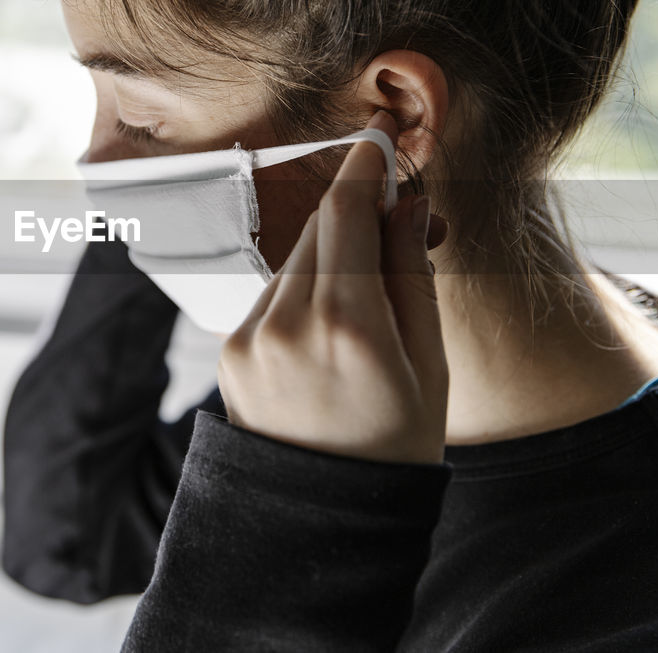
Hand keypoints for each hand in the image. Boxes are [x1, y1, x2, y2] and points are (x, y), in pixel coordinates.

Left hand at [216, 111, 449, 463]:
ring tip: (372, 291)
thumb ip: (411, 273)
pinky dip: (305, 289)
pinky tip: (335, 326)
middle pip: (317, 226)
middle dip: (356, 207)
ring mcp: (250, 339)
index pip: (347, 212)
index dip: (364, 165)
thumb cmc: (396, 448)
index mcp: (348, 326)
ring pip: (294, 259)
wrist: (323, 522)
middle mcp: (287, 324)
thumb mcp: (428, 363)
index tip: (378, 136)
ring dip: (330, 252)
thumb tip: (405, 201)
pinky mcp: (230, 353)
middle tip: (397, 212)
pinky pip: (273, 295)